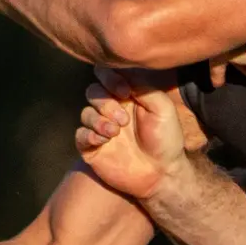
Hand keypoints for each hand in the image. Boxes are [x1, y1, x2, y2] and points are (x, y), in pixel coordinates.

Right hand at [74, 70, 204, 203]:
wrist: (162, 173)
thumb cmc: (166, 139)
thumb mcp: (162, 108)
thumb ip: (143, 86)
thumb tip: (122, 70)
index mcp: (127, 96)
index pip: (106, 75)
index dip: (110, 78)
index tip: (125, 91)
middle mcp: (112, 110)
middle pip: (93, 92)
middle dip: (106, 103)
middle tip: (124, 120)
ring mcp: (101, 129)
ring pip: (85, 113)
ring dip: (99, 121)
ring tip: (116, 133)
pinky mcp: (92, 148)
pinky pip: (80, 135)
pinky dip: (88, 135)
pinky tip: (104, 141)